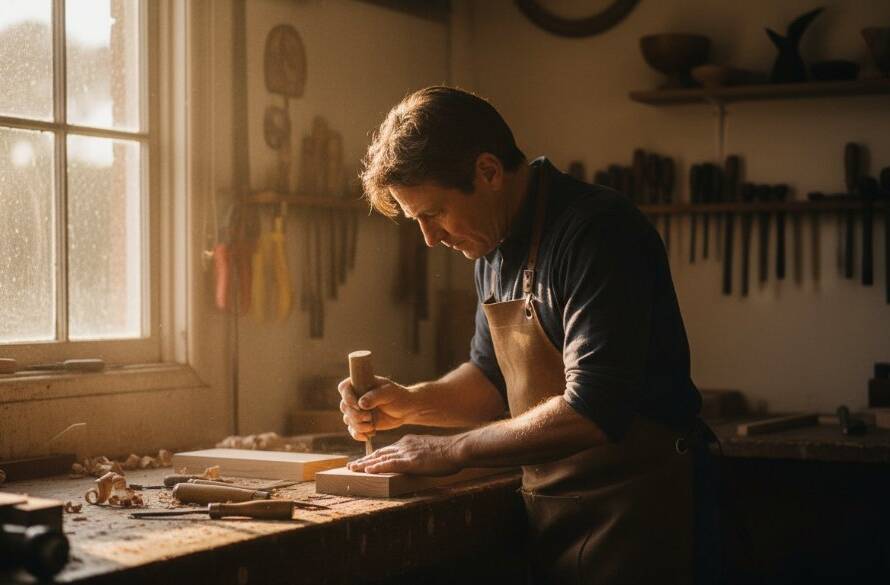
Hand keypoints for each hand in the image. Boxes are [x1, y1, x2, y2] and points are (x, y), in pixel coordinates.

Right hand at [337, 376, 415, 441]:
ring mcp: (358, 410)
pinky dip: (357, 434)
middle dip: (355, 415)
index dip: (347, 396)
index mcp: (361, 384)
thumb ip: (375, 397)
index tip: (357, 404)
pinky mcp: (361, 422)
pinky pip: (352, 430)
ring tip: (372, 426)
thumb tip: (361, 404)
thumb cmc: (398, 397)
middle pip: (344, 406)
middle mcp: (356, 397)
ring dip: (358, 425)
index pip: (344, 388)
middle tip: (369, 417)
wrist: (406, 410)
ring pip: (348, 419)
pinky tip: (367, 436)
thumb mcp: (389, 393)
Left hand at [347, 434, 462, 475]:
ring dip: (365, 464)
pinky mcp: (411, 461)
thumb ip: (418, 453)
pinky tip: (368, 470)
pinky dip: (378, 467)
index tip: (362, 461)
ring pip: (381, 458)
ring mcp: (407, 453)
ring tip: (352, 469)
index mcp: (408, 442)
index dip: (373, 456)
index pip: (386, 450)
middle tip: (350, 466)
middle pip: (379, 453)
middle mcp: (404, 445)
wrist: (457, 449)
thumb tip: (414, 461)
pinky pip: (391, 464)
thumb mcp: (429, 450)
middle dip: (364, 460)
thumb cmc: (447, 452)